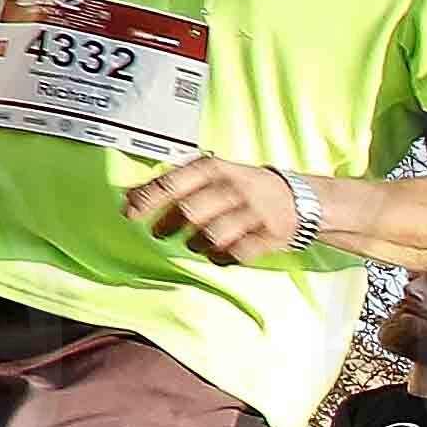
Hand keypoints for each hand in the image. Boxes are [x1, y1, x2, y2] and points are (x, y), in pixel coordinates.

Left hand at [131, 155, 311, 264]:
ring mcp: (252, 212)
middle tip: (162, 231)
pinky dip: (220, 257)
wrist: (297, 199)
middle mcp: (232, 188)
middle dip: (169, 225)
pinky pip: (234, 254)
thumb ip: (172, 183)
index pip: (172, 183)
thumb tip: (129, 195)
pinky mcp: (267, 236)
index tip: (129, 213)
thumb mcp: (211, 174)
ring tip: (195, 241)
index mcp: (214, 168)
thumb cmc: (244, 186)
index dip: (146, 200)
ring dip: (195, 244)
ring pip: (210, 236)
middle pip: (189, 212)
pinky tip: (218, 252)